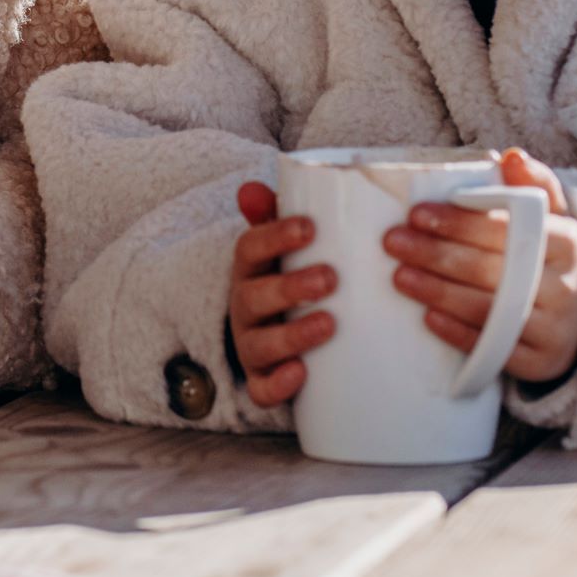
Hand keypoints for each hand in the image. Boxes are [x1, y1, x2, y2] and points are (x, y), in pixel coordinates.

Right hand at [228, 181, 336, 407]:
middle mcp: (245, 307)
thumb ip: (274, 215)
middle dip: (290, 288)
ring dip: (292, 335)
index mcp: (250, 269)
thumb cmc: (289, 277)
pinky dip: (278, 384)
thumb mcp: (283, 246)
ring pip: (260, 344)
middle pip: (253, 297)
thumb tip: (251, 188)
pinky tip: (302, 373)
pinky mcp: (261, 380)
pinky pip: (262, 389)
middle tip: (330, 278)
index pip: (249, 248)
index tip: (309, 227)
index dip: (274, 236)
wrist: (276, 332)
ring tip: (329, 324)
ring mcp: (251, 345)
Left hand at [382, 148, 576, 385]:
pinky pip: (494, 349)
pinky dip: (458, 333)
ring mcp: (555, 329)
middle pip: (492, 268)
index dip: (460, 221)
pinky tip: (428, 317)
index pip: (508, 228)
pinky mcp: (541, 363)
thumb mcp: (550, 218)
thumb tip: (511, 156)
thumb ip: (532, 185)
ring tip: (398, 276)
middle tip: (393, 242)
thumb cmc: (548, 256)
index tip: (417, 214)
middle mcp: (567, 287)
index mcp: (569, 242)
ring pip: (489, 309)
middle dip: (436, 254)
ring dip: (438, 291)